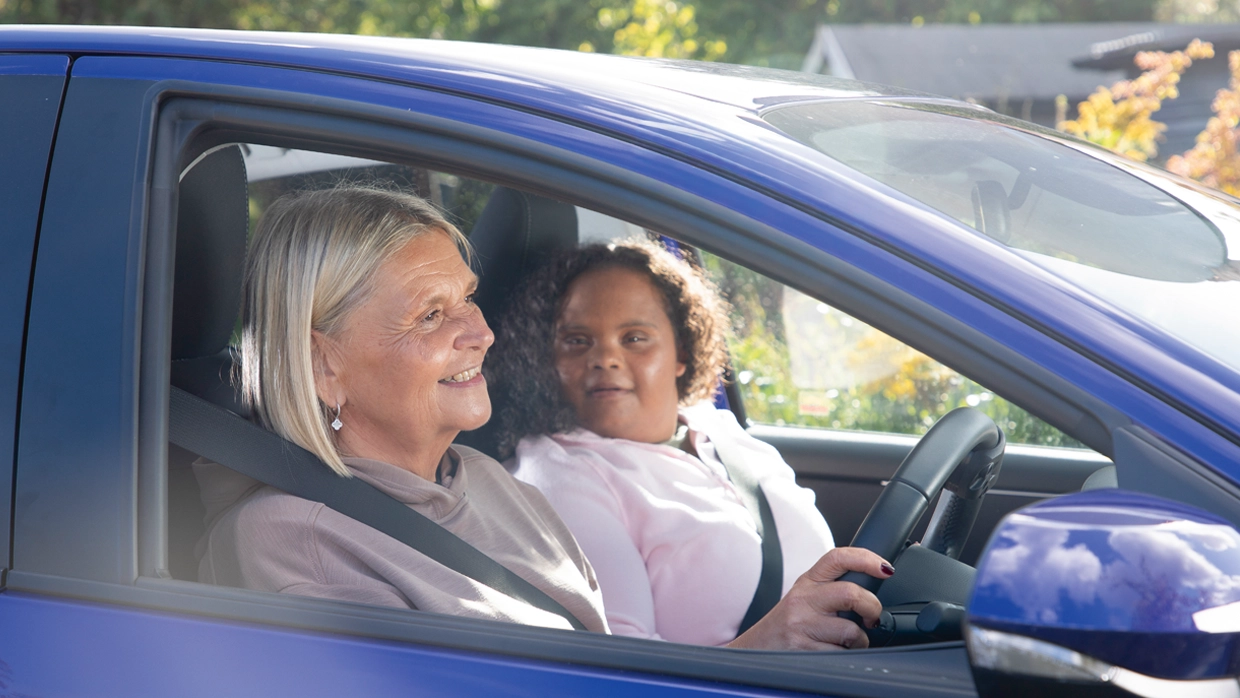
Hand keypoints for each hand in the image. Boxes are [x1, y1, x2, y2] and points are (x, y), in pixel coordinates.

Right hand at [726, 547, 892, 650]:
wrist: (755, 649)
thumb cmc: (787, 624)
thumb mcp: (805, 597)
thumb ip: (833, 589)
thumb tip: (874, 588)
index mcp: (808, 581)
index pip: (837, 557)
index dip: (866, 558)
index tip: (886, 568)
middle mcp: (803, 599)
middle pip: (852, 593)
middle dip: (873, 608)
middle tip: (872, 618)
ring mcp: (802, 624)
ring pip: (851, 630)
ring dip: (860, 640)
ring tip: (848, 642)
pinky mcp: (803, 649)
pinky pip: (841, 653)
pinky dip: (845, 656)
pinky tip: (834, 652)